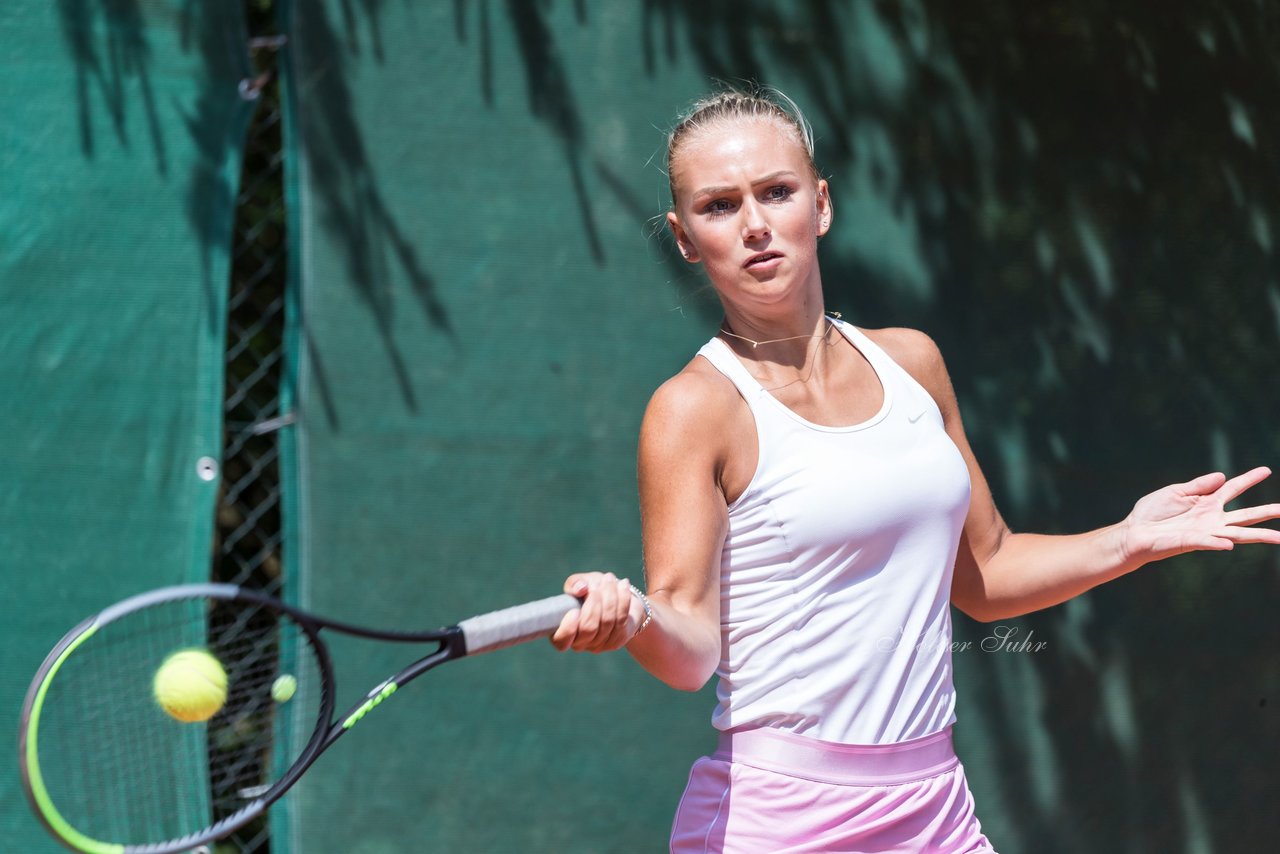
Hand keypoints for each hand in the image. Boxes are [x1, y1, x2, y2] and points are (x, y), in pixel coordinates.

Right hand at [550, 572, 641, 652]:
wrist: (616, 599)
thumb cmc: (591, 591)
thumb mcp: (580, 584)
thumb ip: (575, 584)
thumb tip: (581, 588)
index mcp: (563, 632)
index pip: (561, 641)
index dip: (568, 629)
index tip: (574, 611)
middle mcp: (580, 643)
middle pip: (589, 628)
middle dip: (594, 602)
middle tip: (596, 583)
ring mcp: (599, 644)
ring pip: (607, 621)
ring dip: (610, 596)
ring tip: (609, 578)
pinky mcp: (617, 640)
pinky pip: (622, 619)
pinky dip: (623, 599)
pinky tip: (623, 585)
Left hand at [1120, 466, 1279, 564]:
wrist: (1134, 532)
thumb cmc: (1152, 513)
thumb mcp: (1176, 492)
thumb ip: (1199, 486)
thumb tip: (1222, 475)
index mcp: (1207, 502)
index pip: (1233, 488)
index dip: (1249, 479)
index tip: (1266, 470)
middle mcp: (1211, 518)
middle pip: (1246, 514)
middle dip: (1268, 512)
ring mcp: (1205, 531)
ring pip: (1238, 534)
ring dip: (1260, 535)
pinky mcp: (1192, 542)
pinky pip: (1209, 542)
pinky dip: (1218, 542)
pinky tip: (1229, 544)